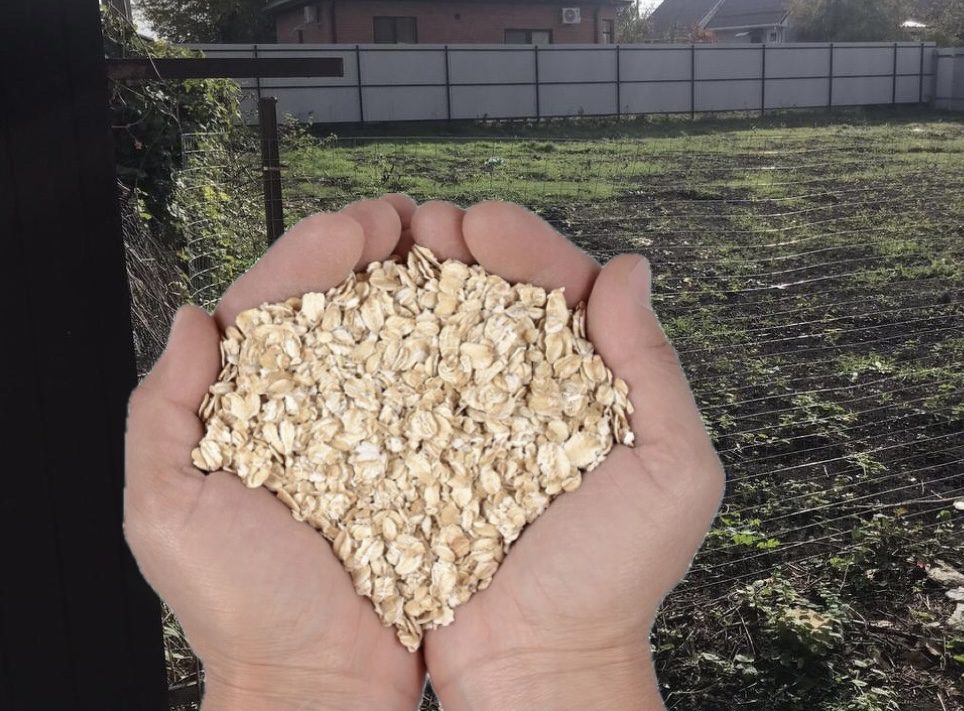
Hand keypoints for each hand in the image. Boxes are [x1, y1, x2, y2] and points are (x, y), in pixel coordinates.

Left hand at [124, 196, 427, 709]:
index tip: (366, 220)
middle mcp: (314, 415)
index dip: (318, 251)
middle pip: (344, 310)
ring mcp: (374, 439)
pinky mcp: (425, 469)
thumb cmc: (241, 611)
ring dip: (427, 291)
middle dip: (380, 254)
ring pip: (399, 345)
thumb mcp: (167, 512)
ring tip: (458, 253)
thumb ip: (162, 413)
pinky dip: (463, 357)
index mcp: (249, 412)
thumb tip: (193, 320)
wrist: (322, 685)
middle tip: (419, 219)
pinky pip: (444, 400)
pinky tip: (486, 328)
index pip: (277, 304)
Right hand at [409, 201, 724, 710]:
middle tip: (422, 221)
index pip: (560, 293)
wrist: (538, 667)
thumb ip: (653, 366)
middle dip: (455, 250)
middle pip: (488, 300)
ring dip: (404, 284)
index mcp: (589, 390)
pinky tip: (345, 316)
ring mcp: (461, 428)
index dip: (525, 247)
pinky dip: (365, 350)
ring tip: (377, 245)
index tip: (484, 222)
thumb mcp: (673, 471)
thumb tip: (629, 266)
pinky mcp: (408, 463)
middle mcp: (522, 399)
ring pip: (432, 335)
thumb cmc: (615, 582)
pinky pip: (385, 394)